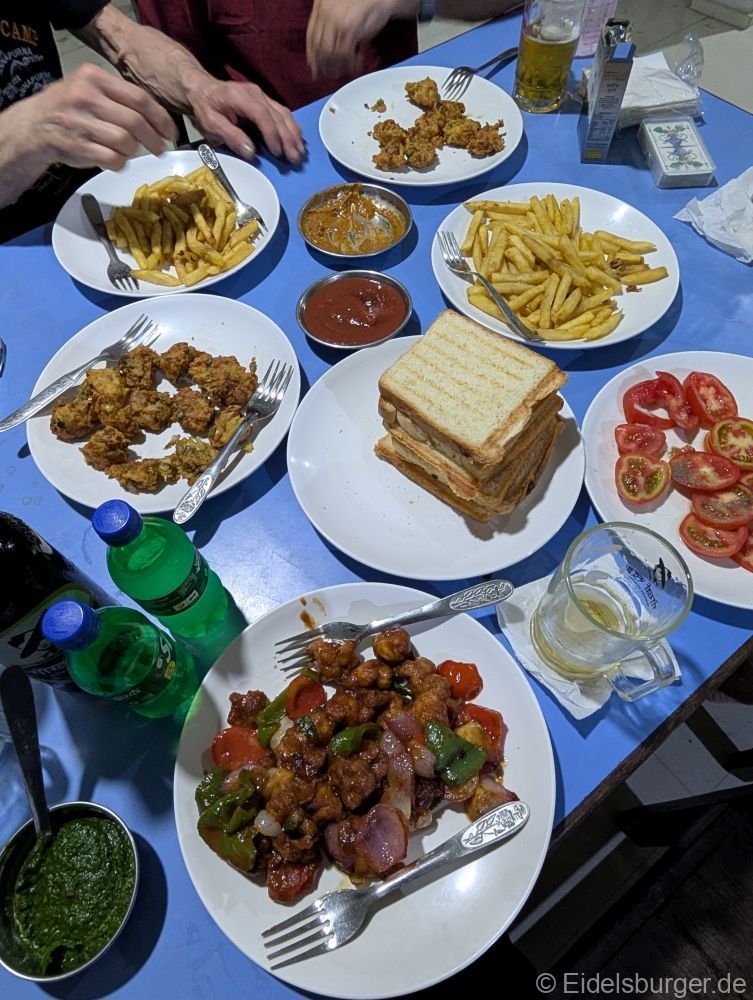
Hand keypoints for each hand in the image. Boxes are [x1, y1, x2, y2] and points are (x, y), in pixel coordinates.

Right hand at [29, 63, 176, 171]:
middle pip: (135, 122)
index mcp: (94, 77)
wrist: (34, 125)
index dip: (161, 118)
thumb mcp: (89, 88)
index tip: (170, 132)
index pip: (139, 98)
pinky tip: (115, 158)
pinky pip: (113, 159)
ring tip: (128, 150)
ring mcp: (80, 122)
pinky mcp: (78, 146)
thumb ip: (120, 97)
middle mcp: (86, 97)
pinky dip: (120, 163)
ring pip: (126, 142)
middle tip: (160, 148)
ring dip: (133, 150)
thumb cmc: (69, 107)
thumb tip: (158, 119)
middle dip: (154, 139)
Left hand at [186, 78, 305, 163]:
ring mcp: (262, 95)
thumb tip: (251, 152)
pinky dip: (291, 127)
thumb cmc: (205, 106)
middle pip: (278, 116)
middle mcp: (256, 94)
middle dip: (289, 139)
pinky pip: (282, 113)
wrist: (202, 88)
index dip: (272, 135)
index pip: (263, 115)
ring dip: (294, 134)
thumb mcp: (210, 123)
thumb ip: (230, 136)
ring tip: (300, 153)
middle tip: (295, 159)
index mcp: (241, 97)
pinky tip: (297, 140)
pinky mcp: (265, 100)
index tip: (277, 153)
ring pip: (284, 114)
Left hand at [306, 0, 417, 79]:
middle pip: (319, 47)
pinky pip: (344, 54)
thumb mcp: (340, 10)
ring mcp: (337, 21)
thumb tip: (323, 53)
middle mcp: (326, 14)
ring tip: (346, 70)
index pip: (311, 37)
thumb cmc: (364, 5)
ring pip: (330, 53)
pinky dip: (350, 63)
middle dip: (324, 65)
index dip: (312, 55)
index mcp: (321, 7)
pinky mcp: (350, 29)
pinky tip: (357, 64)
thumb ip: (330, 25)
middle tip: (331, 73)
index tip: (315, 67)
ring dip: (338, 66)